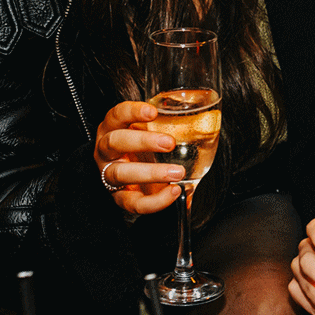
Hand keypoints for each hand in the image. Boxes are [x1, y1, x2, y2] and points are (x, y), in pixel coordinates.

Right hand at [94, 100, 184, 214]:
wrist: (135, 175)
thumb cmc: (146, 145)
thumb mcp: (154, 129)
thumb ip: (171, 122)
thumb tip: (208, 116)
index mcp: (114, 127)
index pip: (117, 114)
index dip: (132, 112)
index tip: (153, 112)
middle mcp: (106, 150)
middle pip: (115, 142)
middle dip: (143, 141)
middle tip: (170, 143)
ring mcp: (109, 174)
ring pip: (121, 173)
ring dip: (151, 172)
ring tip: (177, 172)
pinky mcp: (119, 197)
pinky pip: (133, 202)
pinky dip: (155, 200)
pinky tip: (174, 192)